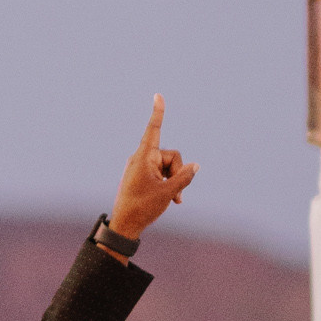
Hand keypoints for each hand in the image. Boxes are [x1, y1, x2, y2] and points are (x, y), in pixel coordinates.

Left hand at [106, 95, 196, 245]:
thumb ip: (184, 177)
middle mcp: (142, 158)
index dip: (158, 113)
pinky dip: (169, 184)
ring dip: (175, 181)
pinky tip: (173, 200)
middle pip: (171, 156)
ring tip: (173, 199)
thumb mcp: (168, 192)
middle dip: (178, 172)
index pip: (153, 130)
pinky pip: (162, 174)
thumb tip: (195, 166)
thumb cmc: (142, 208)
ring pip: (169, 166)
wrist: (125, 225)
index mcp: (144, 157)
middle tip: (177, 194)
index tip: (158, 95)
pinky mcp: (144, 176)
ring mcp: (142, 167)